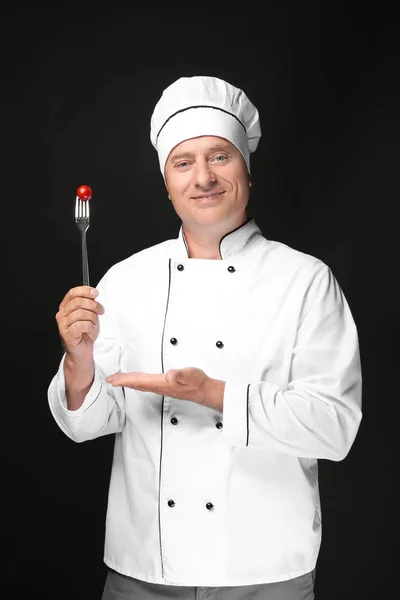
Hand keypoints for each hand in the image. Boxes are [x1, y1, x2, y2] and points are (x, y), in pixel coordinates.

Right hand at [56, 286, 104, 360]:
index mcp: (66, 307)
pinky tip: (90, 330)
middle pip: (78, 302)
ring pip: (81, 313)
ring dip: (93, 318)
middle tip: (100, 310)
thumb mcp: (89, 314)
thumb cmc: (85, 332)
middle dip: (93, 305)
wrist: (82, 350)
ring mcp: (63, 324)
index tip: (95, 293)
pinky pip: (81, 325)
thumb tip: (93, 294)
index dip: (85, 291)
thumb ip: (89, 304)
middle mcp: (62, 314)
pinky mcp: (66, 334)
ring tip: (94, 324)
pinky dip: (90, 326)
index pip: (72, 293)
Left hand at [106, 367, 224, 410]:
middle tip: (109, 380)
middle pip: (136, 384)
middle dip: (122, 382)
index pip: (139, 381)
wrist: (204, 390)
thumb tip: (170, 376)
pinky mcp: (164, 386)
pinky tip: (136, 381)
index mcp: (162, 383)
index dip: (125, 380)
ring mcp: (161, 388)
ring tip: (118, 380)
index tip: (113, 380)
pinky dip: (137, 382)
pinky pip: (145, 384)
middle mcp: (159, 387)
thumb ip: (179, 374)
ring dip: (128, 382)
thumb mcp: (189, 374)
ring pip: (140, 385)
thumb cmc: (197, 382)